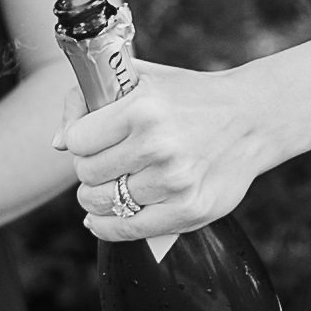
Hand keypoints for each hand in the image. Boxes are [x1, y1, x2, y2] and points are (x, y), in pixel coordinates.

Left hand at [58, 56, 276, 242]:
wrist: (253, 119)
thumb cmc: (189, 97)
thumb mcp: (142, 79)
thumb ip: (90, 99)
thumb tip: (58, 143)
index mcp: (143, 109)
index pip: (77, 141)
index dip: (80, 140)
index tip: (92, 139)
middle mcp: (158, 146)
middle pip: (86, 174)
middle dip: (89, 169)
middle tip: (107, 162)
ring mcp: (174, 182)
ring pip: (101, 203)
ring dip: (100, 196)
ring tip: (114, 184)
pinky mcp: (189, 210)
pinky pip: (126, 230)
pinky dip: (106, 227)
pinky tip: (106, 217)